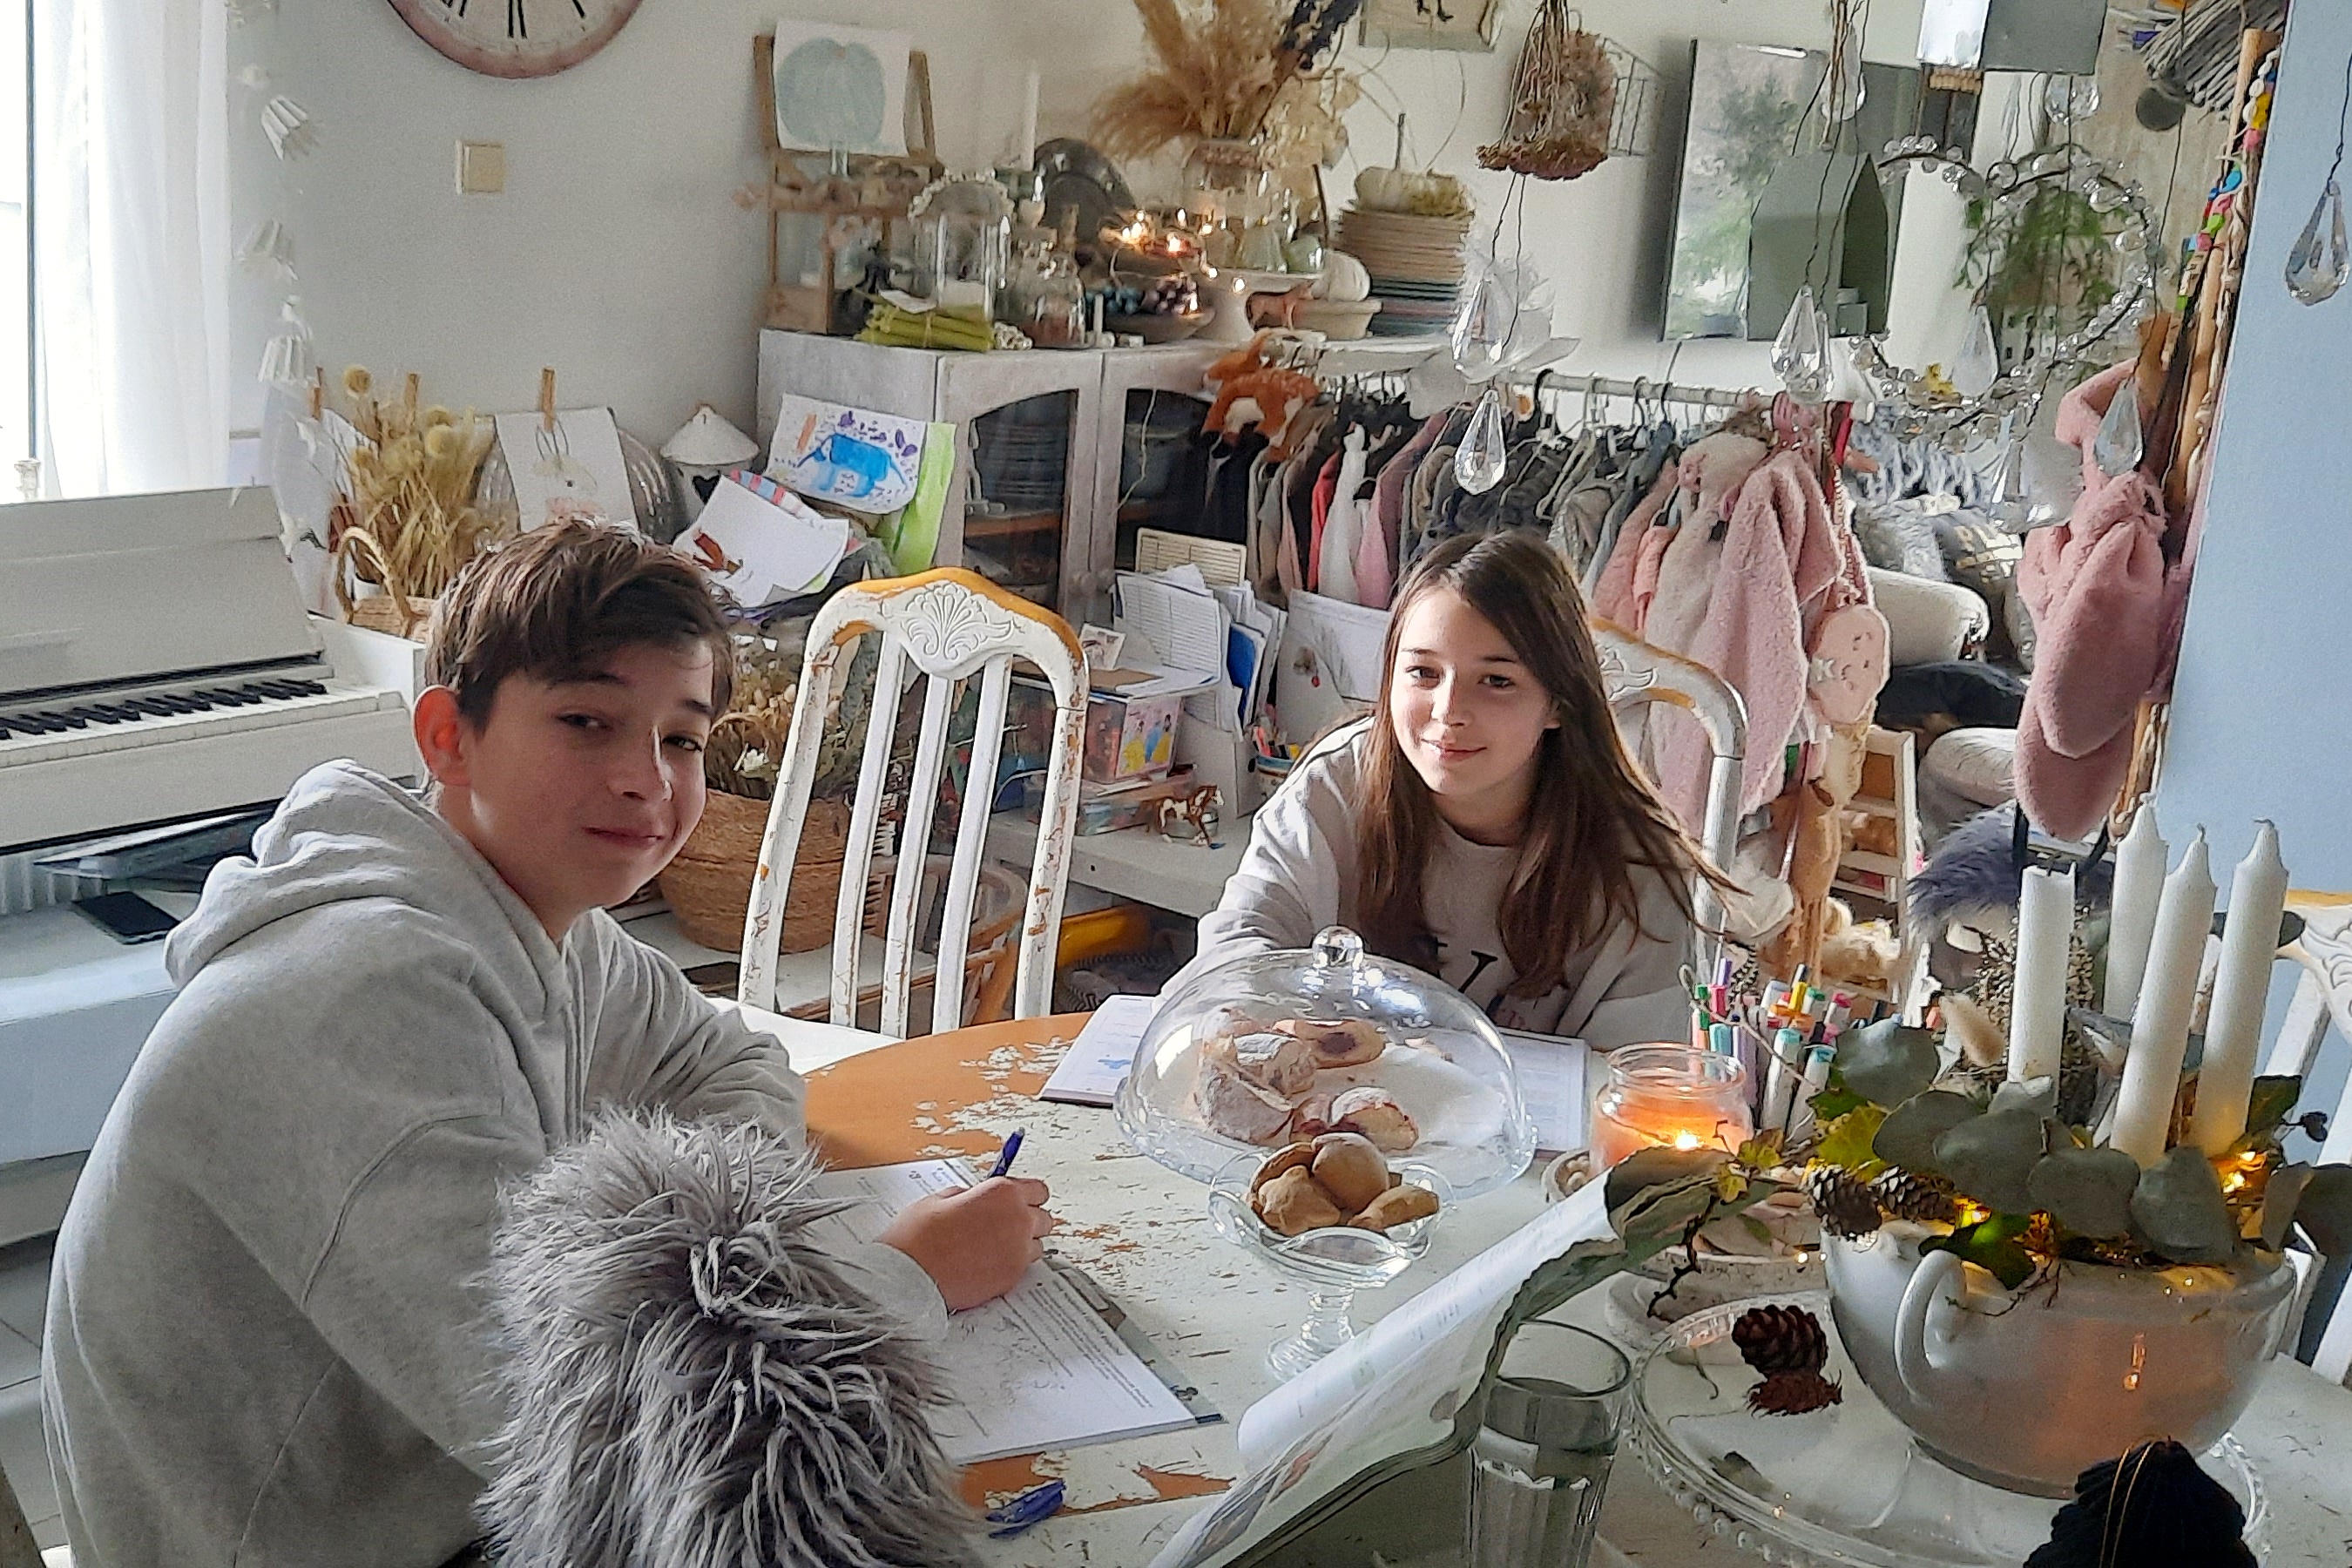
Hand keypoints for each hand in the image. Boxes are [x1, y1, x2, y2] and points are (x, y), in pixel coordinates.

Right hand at [879, 1176, 1056, 1310]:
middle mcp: (1017, 1221)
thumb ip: (968, 1196)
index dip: (1026, 1194)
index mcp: (1002, 1193)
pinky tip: (986, 1263)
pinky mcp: (1011, 1279)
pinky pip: (1021, 1268)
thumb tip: (976, 1199)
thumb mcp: (940, 1199)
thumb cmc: (917, 1237)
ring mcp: (1017, 1253)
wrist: (909, 1277)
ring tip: (994, 1246)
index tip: (1017, 1199)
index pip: (1037, 1190)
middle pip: (1043, 1219)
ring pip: (1036, 1246)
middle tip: (1005, 1223)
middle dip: (1027, 1219)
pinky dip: (1010, 1265)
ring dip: (1022, 1244)